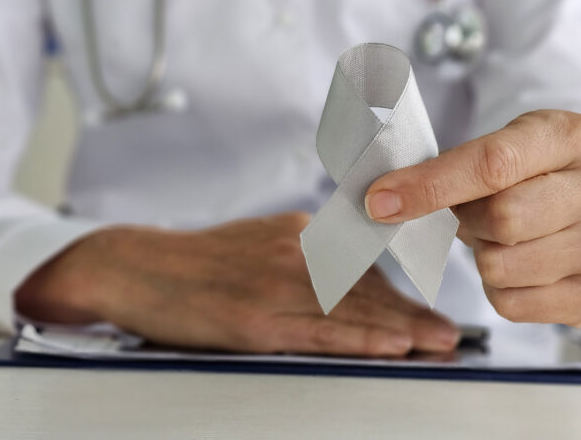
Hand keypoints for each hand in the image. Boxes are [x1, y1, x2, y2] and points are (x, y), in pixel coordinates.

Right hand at [15, 211, 458, 356]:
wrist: (130, 265)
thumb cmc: (191, 264)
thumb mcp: (253, 244)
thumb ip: (297, 257)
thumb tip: (342, 279)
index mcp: (295, 234)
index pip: (359, 267)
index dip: (398, 293)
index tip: (430, 310)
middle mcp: (292, 251)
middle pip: (363, 289)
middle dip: (410, 314)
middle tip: (450, 336)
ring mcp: (273, 282)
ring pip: (348, 309)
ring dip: (398, 329)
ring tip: (437, 346)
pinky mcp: (252, 315)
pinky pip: (316, 330)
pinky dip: (358, 339)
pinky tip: (387, 347)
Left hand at [364, 110, 580, 325]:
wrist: (571, 195)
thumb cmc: (523, 171)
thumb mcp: (491, 147)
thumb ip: (442, 169)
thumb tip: (381, 202)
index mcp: (571, 134)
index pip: (492, 164)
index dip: (429, 186)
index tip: (380, 200)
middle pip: (504, 219)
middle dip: (468, 221)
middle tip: (471, 214)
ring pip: (505, 266)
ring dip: (484, 256)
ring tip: (499, 239)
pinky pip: (516, 304)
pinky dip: (499, 290)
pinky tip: (515, 267)